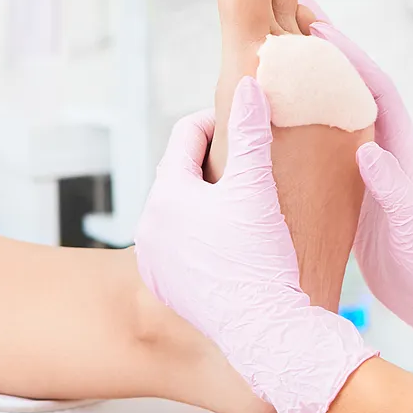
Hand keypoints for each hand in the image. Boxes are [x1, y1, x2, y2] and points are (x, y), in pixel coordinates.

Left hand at [134, 78, 375, 412]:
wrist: (263, 332)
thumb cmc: (261, 258)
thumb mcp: (258, 186)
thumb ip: (252, 130)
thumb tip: (248, 80)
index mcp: (166, 195)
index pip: (185, 135)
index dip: (220, 119)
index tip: (248, 120)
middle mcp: (149, 227)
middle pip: (182, 172)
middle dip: (215, 160)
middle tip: (253, 157)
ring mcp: (155, 262)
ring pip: (182, 210)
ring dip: (209, 198)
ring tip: (247, 199)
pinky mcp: (168, 288)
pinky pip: (183, 245)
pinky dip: (205, 233)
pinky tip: (236, 238)